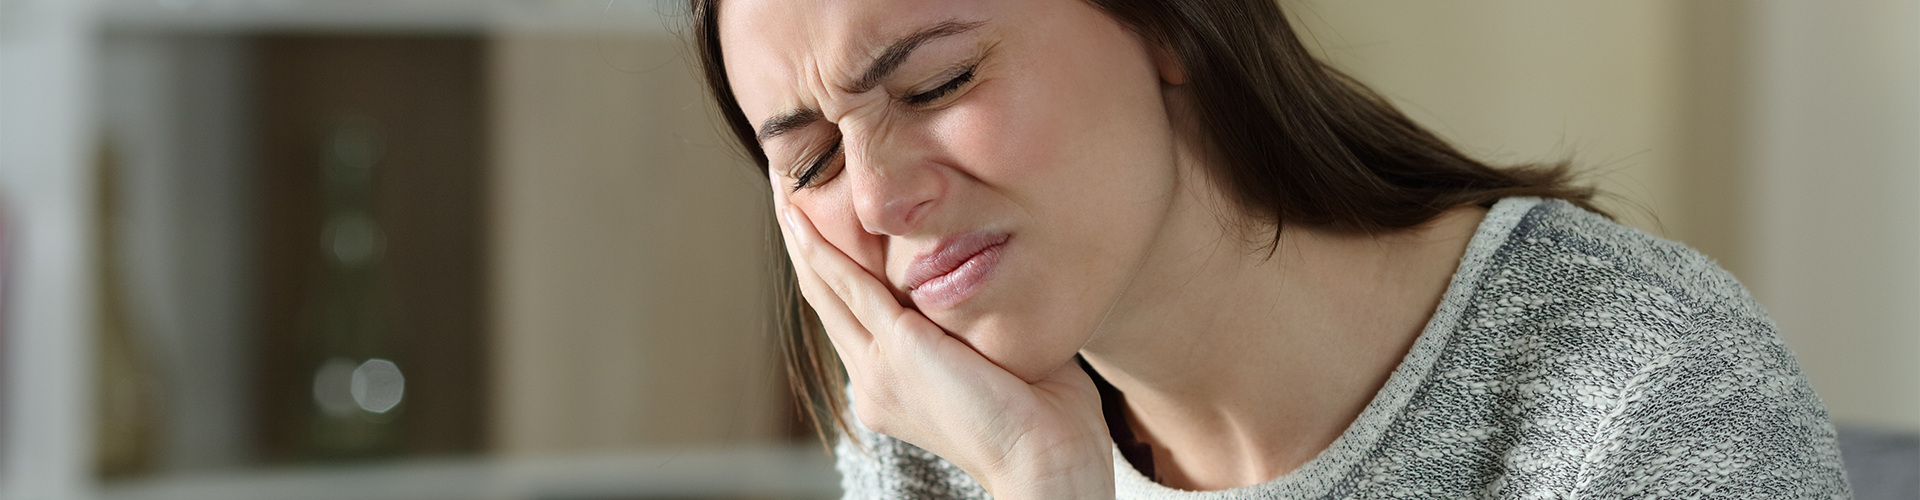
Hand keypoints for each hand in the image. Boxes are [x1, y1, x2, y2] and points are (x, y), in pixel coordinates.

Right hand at [773, 190, 1114, 499]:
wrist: (1046, 460)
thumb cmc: (1047, 418)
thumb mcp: (1001, 358)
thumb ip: (983, 321)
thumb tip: (1000, 274)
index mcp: (896, 387)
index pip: (855, 316)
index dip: (834, 268)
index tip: (823, 223)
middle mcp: (875, 381)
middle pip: (826, 299)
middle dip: (804, 242)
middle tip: (785, 188)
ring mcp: (879, 369)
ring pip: (827, 290)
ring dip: (802, 236)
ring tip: (784, 188)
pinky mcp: (897, 350)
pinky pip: (849, 287)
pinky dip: (822, 249)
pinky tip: (800, 218)